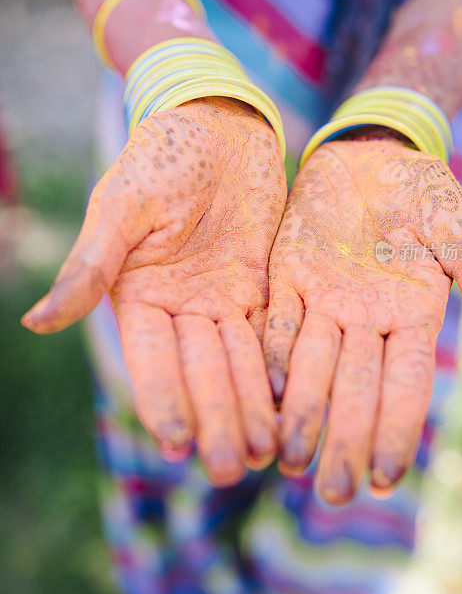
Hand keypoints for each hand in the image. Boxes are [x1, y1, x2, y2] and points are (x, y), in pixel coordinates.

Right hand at [22, 98, 285, 484]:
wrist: (219, 125)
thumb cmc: (162, 155)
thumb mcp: (122, 205)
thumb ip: (90, 266)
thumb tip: (37, 322)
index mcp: (139, 296)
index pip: (151, 360)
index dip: (165, 400)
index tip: (179, 444)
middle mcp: (180, 308)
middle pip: (200, 373)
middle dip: (215, 419)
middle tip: (231, 468)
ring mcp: (223, 301)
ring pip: (237, 364)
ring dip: (250, 408)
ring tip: (264, 453)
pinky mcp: (260, 288)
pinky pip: (270, 336)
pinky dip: (279, 373)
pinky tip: (292, 406)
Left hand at [264, 136, 461, 503]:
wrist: (373, 153)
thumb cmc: (426, 194)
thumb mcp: (461, 238)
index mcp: (411, 320)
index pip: (406, 388)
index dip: (397, 432)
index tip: (386, 479)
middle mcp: (365, 322)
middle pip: (355, 390)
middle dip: (344, 439)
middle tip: (331, 494)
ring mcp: (324, 301)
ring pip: (312, 366)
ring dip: (301, 412)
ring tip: (288, 459)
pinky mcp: (287, 275)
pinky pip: (279, 320)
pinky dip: (274, 354)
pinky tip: (265, 391)